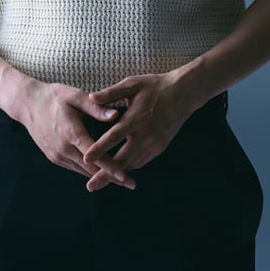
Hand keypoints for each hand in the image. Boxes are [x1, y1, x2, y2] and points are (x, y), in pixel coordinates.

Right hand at [17, 79, 135, 189]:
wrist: (27, 104)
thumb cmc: (54, 97)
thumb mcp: (75, 96)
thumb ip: (96, 107)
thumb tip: (116, 115)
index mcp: (71, 132)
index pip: (94, 155)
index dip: (111, 167)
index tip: (126, 177)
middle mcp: (63, 148)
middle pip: (91, 168)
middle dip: (111, 177)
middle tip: (131, 184)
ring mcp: (57, 155)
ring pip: (83, 170)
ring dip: (101, 176)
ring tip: (121, 180)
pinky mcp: (54, 157)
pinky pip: (75, 167)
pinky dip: (89, 170)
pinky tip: (102, 171)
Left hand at [83, 72, 192, 190]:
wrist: (183, 94)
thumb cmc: (155, 86)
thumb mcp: (132, 84)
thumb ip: (111, 93)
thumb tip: (91, 97)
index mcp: (136, 118)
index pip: (114, 136)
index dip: (100, 148)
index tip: (85, 159)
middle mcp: (145, 135)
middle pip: (123, 159)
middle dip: (106, 174)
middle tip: (90, 186)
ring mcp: (154, 144)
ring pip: (133, 164)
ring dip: (117, 174)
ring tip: (99, 183)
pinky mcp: (159, 148)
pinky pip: (141, 161)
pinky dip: (129, 167)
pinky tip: (117, 172)